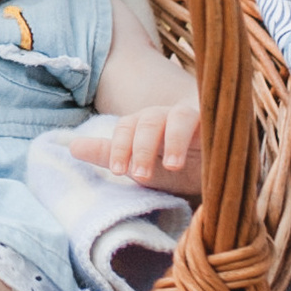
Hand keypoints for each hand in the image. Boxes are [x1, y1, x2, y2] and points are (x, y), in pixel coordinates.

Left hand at [70, 101, 204, 194]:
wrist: (219, 175)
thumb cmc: (177, 167)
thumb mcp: (141, 166)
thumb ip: (107, 154)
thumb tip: (70, 146)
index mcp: (145, 123)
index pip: (126, 126)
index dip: (119, 146)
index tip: (117, 170)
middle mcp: (166, 115)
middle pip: (148, 121)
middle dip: (141, 147)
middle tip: (139, 174)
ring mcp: (194, 116)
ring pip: (177, 118)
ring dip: (172, 141)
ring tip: (172, 165)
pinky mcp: (217, 122)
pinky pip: (209, 120)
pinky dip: (205, 134)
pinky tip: (204, 152)